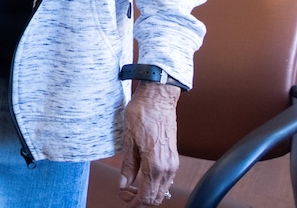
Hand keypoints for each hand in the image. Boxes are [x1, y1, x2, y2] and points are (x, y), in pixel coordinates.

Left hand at [118, 82, 179, 205]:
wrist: (158, 99)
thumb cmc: (142, 114)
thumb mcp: (128, 141)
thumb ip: (128, 166)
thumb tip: (123, 184)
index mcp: (155, 165)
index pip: (147, 196)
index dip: (133, 202)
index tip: (122, 198)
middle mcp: (168, 167)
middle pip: (156, 197)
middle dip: (140, 199)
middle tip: (124, 191)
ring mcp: (173, 163)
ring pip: (162, 189)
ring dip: (147, 192)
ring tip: (130, 184)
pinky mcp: (173, 157)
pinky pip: (166, 179)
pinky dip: (154, 183)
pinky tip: (142, 176)